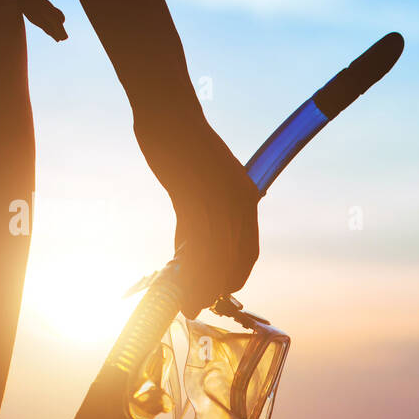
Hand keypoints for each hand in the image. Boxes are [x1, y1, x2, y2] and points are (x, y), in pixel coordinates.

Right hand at [133, 105, 258, 316]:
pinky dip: (188, 265)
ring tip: (189, 303)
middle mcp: (238, 202)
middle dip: (219, 286)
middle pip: (235, 258)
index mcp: (245, 198)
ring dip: (202, 284)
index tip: (224, 289)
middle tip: (201, 304)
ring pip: (216, 256)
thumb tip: (188, 250)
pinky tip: (177, 278)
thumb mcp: (199, 185)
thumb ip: (197, 217)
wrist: (170, 114)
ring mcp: (219, 200)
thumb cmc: (181, 146)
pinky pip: (195, 242)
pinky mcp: (195, 196)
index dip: (237, 274)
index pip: (248, 249)